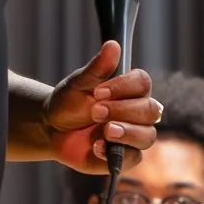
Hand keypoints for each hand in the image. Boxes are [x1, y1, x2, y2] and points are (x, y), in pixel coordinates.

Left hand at [39, 42, 161, 173]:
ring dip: (127, 132)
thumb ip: (97, 68)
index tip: (99, 91)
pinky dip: (117, 153)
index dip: (124, 87)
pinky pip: (133, 158)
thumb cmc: (69, 102)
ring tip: (104, 131)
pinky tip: (97, 147)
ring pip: (148, 136)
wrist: (52, 129)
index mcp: (130, 89)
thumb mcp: (78, 84)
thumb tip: (112, 45)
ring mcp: (134, 135)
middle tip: (96, 111)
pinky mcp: (126, 157)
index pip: (143, 83)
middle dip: (123, 110)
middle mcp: (137, 112)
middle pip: (151, 110)